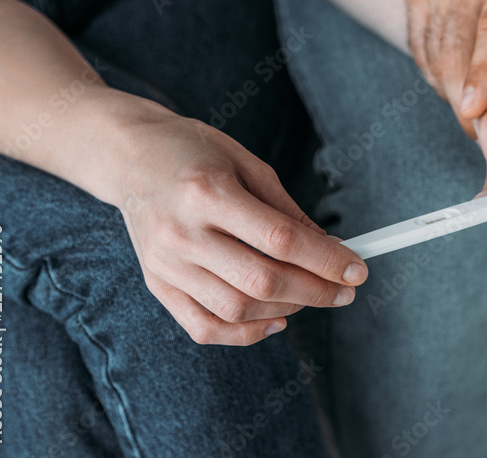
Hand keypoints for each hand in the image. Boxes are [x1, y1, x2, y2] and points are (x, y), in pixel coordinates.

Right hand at [114, 104, 367, 345]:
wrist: (128, 156)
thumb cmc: (194, 151)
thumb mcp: (247, 164)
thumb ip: (287, 210)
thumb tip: (329, 249)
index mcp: (208, 192)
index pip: (280, 240)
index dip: (325, 260)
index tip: (357, 269)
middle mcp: (183, 233)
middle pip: (261, 280)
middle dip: (315, 291)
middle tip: (345, 290)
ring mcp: (165, 263)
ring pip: (236, 309)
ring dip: (286, 310)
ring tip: (311, 296)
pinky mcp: (157, 284)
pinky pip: (204, 327)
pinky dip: (245, 333)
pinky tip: (275, 320)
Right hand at [405, 0, 486, 120]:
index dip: (485, 70)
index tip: (475, 110)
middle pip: (456, 48)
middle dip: (463, 98)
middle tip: (484, 135)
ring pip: (432, 50)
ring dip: (449, 90)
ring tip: (474, 118)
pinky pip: (418, 42)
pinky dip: (433, 71)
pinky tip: (455, 89)